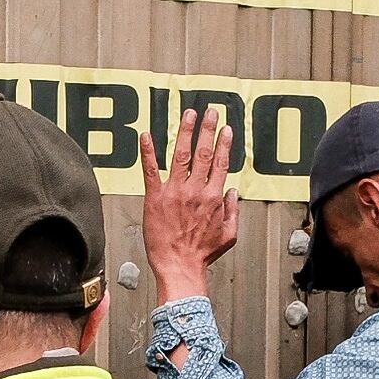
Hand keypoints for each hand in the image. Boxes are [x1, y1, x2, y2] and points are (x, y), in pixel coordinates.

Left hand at [143, 106, 241, 303]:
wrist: (179, 267)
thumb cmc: (201, 255)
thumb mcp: (229, 235)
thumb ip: (233, 211)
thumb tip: (232, 192)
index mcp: (214, 198)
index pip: (221, 163)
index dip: (223, 143)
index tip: (225, 129)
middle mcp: (195, 191)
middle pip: (203, 152)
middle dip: (207, 129)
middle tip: (209, 112)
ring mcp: (175, 193)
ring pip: (181, 155)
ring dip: (185, 132)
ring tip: (188, 114)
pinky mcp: (155, 199)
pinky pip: (151, 170)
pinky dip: (148, 151)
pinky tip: (146, 135)